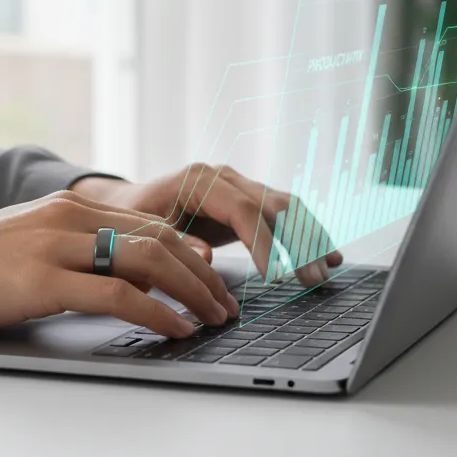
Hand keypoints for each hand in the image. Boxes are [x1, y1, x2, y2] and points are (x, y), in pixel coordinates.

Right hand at [0, 188, 239, 338]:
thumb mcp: (32, 246)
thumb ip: (77, 251)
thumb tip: (125, 276)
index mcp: (71, 206)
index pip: (150, 222)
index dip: (191, 250)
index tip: (215, 278)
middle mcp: (70, 215)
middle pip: (160, 236)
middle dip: (203, 273)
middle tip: (227, 304)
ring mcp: (56, 244)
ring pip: (147, 258)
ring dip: (191, 290)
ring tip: (214, 318)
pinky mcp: (41, 279)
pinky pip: (116, 293)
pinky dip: (156, 311)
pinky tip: (176, 329)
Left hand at [71, 164, 341, 286]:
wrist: (127, 205)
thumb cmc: (132, 221)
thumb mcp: (144, 232)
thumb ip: (173, 241)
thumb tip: (206, 254)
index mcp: (199, 180)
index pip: (242, 209)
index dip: (263, 242)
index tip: (277, 277)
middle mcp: (225, 177)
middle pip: (273, 205)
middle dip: (298, 243)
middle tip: (313, 280)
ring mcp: (239, 186)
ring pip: (287, 207)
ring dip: (310, 238)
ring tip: (328, 270)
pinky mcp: (248, 201)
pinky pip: (284, 215)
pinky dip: (307, 234)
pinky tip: (329, 255)